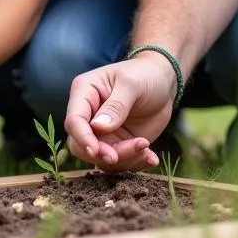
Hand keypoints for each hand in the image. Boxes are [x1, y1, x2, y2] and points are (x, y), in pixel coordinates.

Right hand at [64, 55, 176, 170]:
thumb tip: (98, 127)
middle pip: (81, 145)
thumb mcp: (131, 84)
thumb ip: (116, 105)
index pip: (74, 121)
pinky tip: (151, 157)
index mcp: (85, 92)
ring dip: (124, 159)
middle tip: (127, 153)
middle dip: (102, 153)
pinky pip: (120, 162)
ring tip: (146, 147)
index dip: (82, 138)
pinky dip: (135, 163)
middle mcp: (89, 114)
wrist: (163, 83)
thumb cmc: (144, 74)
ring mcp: (103, 132)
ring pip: (101, 157)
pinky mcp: (118, 143)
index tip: (97, 151)